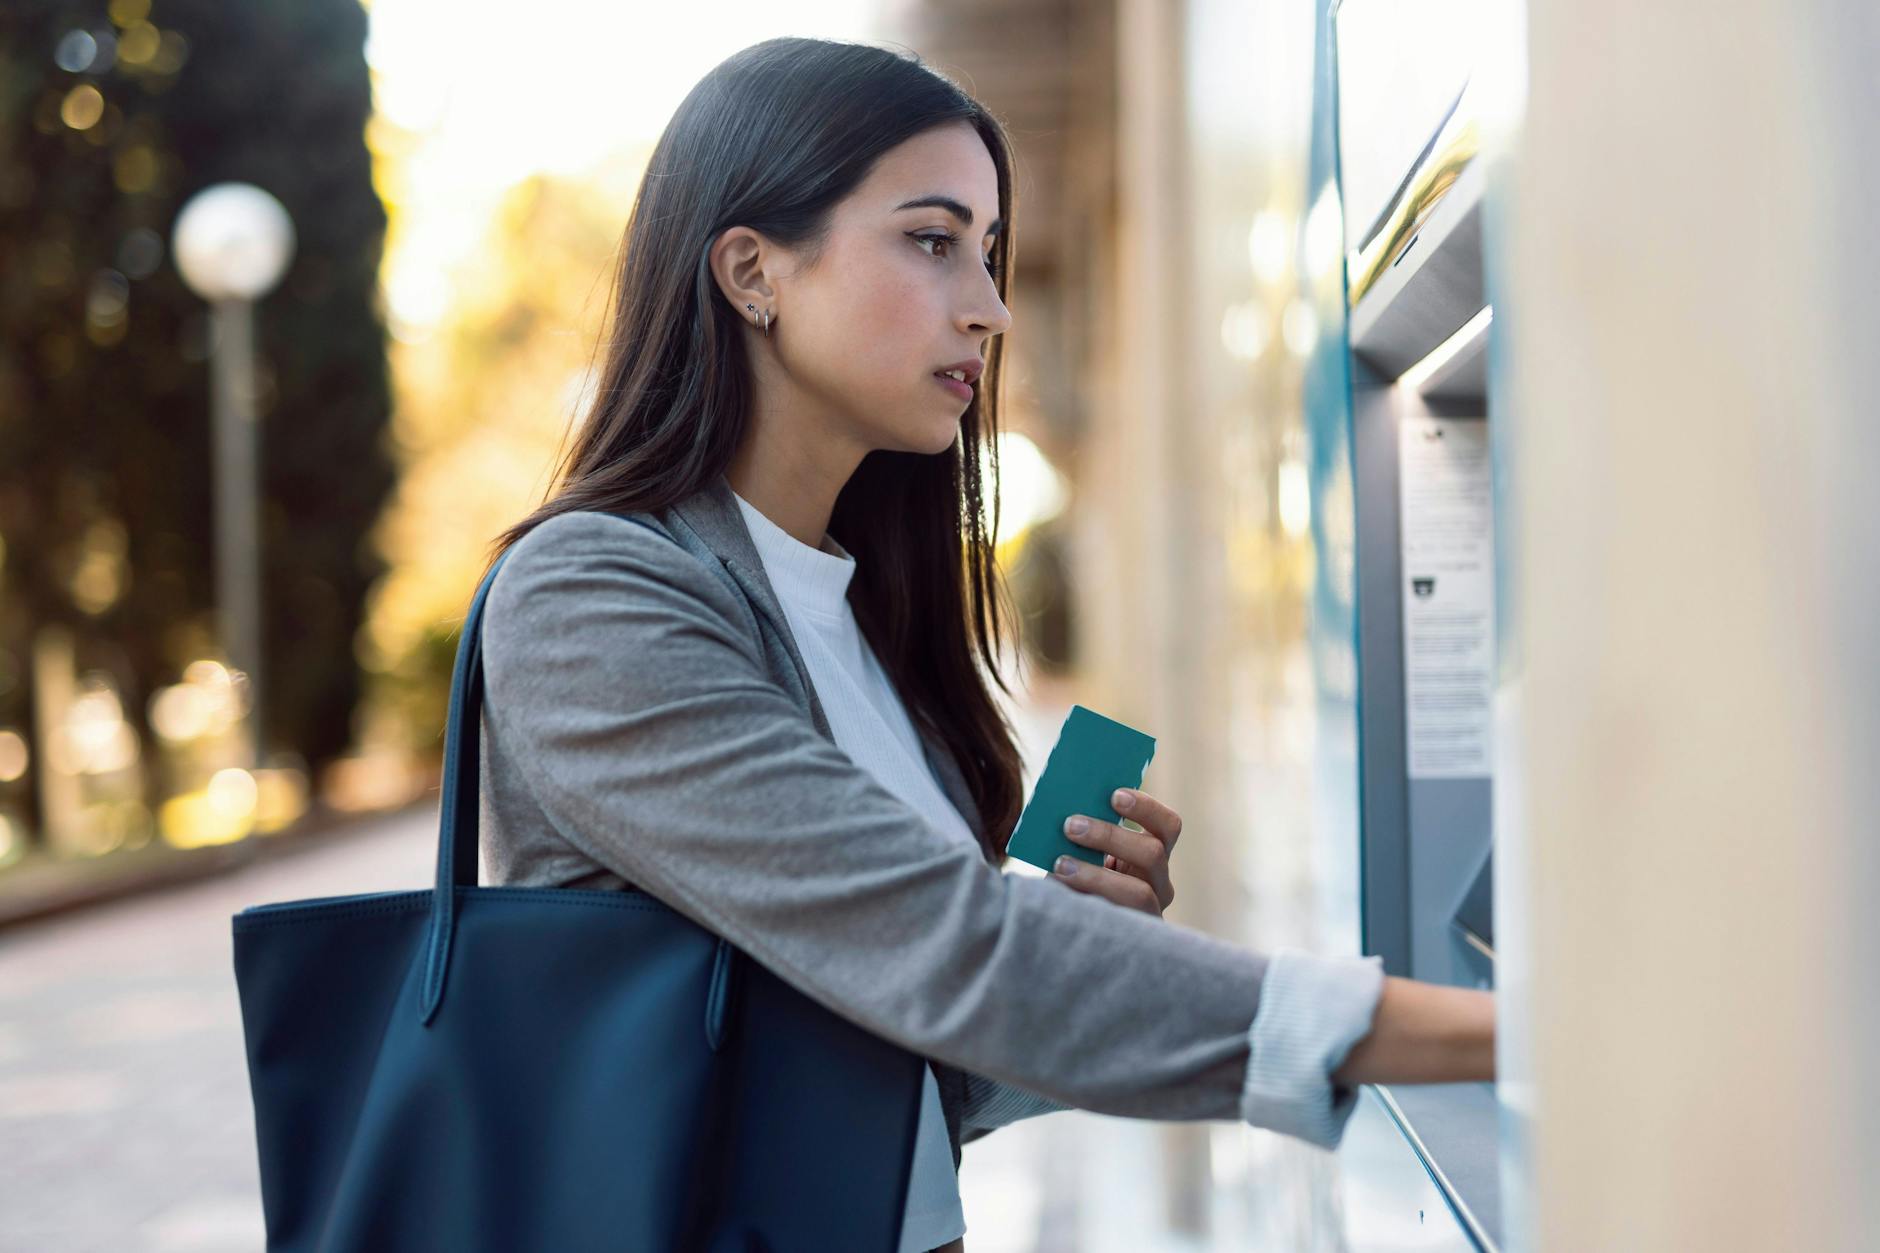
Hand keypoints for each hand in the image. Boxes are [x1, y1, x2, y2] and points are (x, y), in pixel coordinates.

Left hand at [1049, 788, 1179, 917]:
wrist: (1070, 928)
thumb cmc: (1079, 879)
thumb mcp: (1087, 854)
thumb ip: (1085, 834)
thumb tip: (1066, 812)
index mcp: (1154, 854)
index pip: (1167, 826)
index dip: (1146, 808)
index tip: (1114, 795)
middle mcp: (1160, 883)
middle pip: (1153, 853)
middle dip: (1110, 836)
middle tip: (1071, 825)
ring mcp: (1152, 913)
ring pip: (1138, 892)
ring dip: (1096, 875)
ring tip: (1060, 865)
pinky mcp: (1134, 937)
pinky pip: (1118, 921)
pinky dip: (1087, 903)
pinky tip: (1059, 893)